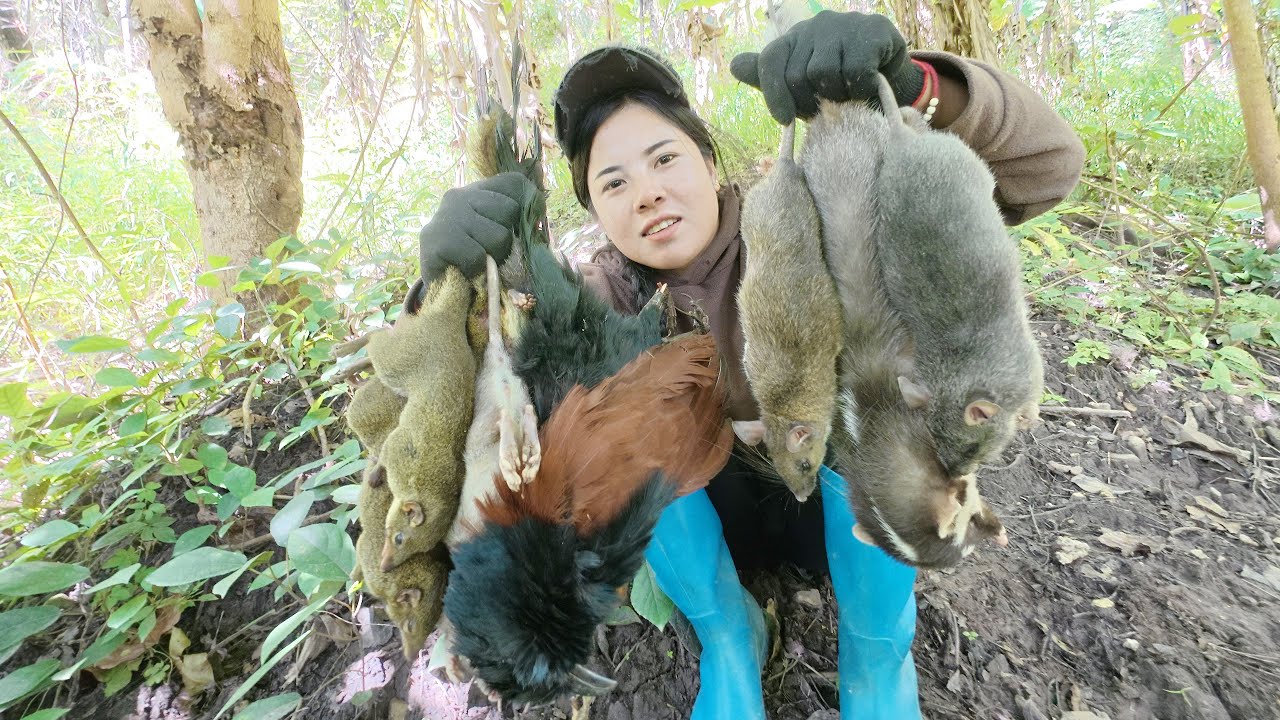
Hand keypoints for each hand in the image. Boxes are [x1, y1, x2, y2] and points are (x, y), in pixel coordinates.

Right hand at [417, 172, 533, 284]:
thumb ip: (510, 217)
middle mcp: (460, 197)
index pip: (514, 182)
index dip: (529, 201)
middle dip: (507, 238)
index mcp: (475, 191)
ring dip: (493, 257)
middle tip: (488, 251)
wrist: (431, 285)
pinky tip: (463, 270)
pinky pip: (477, 257)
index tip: (527, 224)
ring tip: (476, 262)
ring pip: (500, 236)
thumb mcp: (489, 229)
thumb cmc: (467, 257)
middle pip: (511, 210)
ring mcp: (448, 217)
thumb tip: (540, 204)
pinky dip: (475, 270)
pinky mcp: (439, 241)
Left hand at [729, 11, 924, 124]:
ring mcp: (843, 24)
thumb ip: (771, 79)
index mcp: (794, 38)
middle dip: (811, 102)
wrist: (887, 69)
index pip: (770, 60)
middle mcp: (815, 26)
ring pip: (824, 73)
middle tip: (828, 107)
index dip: (773, 94)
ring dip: (837, 96)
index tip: (784, 120)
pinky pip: (855, 71)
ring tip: (848, 95)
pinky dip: (860, 89)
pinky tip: (868, 86)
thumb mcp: (801, 85)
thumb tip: (734, 66)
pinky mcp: (871, 31)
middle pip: (798, 75)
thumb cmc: (837, 81)